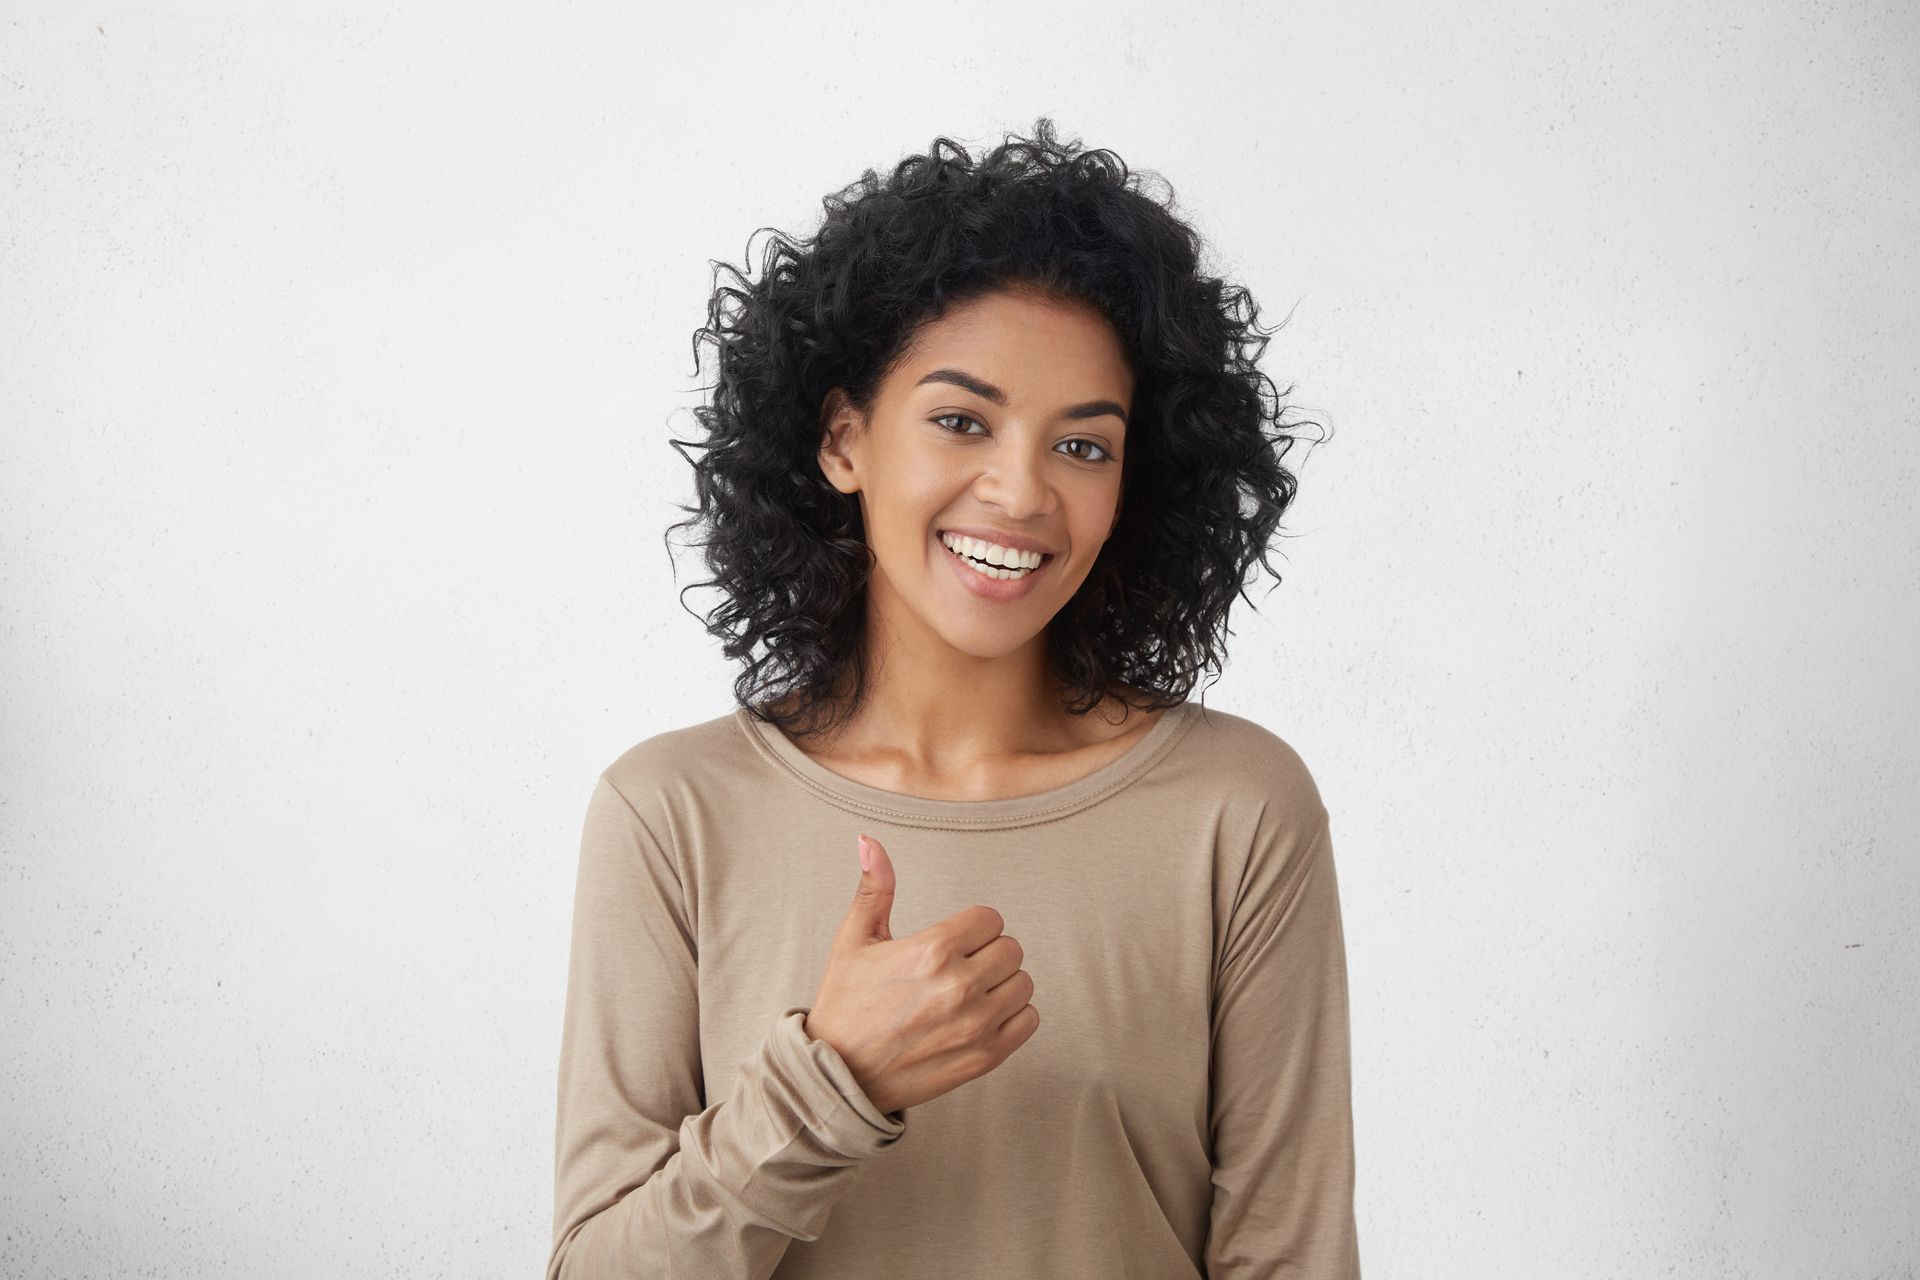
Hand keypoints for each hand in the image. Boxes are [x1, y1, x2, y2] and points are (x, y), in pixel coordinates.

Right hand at [803, 833, 1040, 1116]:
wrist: (838, 1076)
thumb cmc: (845, 1004)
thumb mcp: (853, 941)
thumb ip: (874, 888)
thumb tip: (868, 840)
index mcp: (932, 950)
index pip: (990, 919)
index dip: (971, 927)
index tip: (950, 943)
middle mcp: (959, 986)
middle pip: (1011, 949)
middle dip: (987, 953)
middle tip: (957, 968)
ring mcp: (976, 1025)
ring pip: (1023, 983)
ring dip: (1001, 984)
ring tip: (967, 993)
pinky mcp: (984, 1057)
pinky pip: (1028, 1020)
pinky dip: (1012, 1015)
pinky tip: (980, 1016)